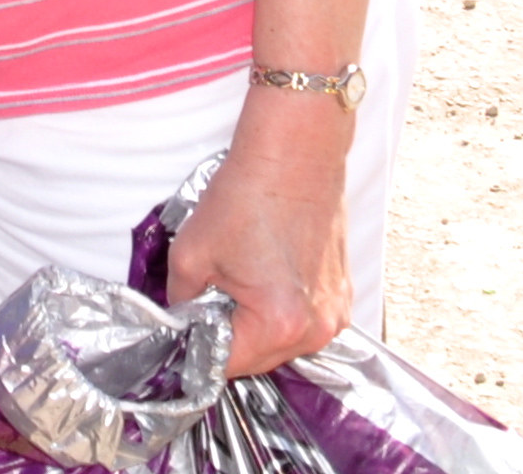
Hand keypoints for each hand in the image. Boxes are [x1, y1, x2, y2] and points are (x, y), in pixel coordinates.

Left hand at [163, 118, 353, 375]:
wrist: (294, 155)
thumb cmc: (246, 196)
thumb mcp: (190, 254)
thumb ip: (180, 300)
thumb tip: (180, 321)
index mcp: (278, 323)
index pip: (227, 366)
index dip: (197, 351)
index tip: (183, 335)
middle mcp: (315, 329)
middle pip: (258, 360)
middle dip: (228, 339)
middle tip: (205, 306)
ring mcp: (335, 315)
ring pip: (282, 344)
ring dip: (255, 327)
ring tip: (236, 285)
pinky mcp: (342, 296)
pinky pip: (303, 322)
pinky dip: (280, 311)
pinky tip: (264, 277)